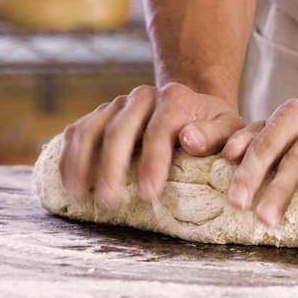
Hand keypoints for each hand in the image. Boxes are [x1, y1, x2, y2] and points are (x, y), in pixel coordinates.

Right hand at [59, 83, 243, 207]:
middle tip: (109, 201)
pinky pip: (77, 132)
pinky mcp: (100, 116)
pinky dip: (69, 156)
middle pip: (119, 128)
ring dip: (82, 162)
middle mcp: (142, 97)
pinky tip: (68, 182)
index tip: (148, 193)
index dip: (153, 161)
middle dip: (111, 166)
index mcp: (175, 99)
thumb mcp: (228, 129)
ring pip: (91, 128)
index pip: (159, 129)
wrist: (193, 111)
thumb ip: (215, 135)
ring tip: (80, 194)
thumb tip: (189, 140)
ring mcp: (117, 105)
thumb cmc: (215, 130)